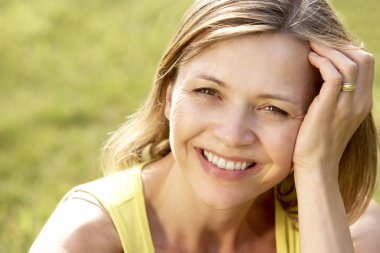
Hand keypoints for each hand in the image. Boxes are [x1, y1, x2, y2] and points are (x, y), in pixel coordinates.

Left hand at [292, 42, 373, 180]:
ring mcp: (347, 106)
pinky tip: (310, 60)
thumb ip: (334, 95)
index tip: (327, 47)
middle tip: (318, 43)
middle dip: (340, 46)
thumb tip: (323, 72)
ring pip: (350, 64)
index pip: (366, 63)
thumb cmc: (318, 140)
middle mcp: (360, 102)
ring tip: (311, 48)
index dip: (348, 50)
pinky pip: (333, 75)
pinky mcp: (330, 109)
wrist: (316, 166)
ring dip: (329, 50)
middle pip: (363, 59)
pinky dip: (323, 62)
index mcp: (363, 102)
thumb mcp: (333, 115)